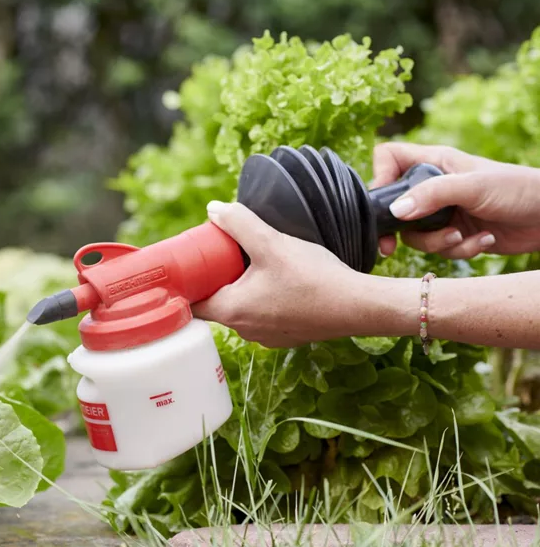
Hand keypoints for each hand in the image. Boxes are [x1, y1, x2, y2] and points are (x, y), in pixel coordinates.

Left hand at [192, 201, 360, 347]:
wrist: (359, 306)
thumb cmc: (313, 278)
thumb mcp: (271, 243)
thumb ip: (238, 223)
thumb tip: (214, 209)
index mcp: (231, 311)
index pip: (192, 304)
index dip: (188, 284)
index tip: (191, 265)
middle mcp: (244, 330)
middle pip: (217, 303)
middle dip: (217, 280)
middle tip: (222, 255)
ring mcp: (266, 336)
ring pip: (242, 309)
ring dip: (242, 288)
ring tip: (251, 263)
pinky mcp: (286, 335)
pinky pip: (265, 315)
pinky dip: (264, 299)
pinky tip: (278, 279)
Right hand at [373, 142, 539, 258]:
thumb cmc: (518, 188)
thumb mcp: (472, 187)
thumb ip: (431, 196)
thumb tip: (394, 212)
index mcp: (433, 162)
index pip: (388, 159)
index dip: (379, 178)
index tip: (386, 203)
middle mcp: (432, 186)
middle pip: (394, 207)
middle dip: (398, 230)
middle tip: (390, 247)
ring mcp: (443, 212)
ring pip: (416, 235)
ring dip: (438, 243)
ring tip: (463, 237)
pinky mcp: (456, 234)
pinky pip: (440, 249)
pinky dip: (460, 250)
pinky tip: (484, 240)